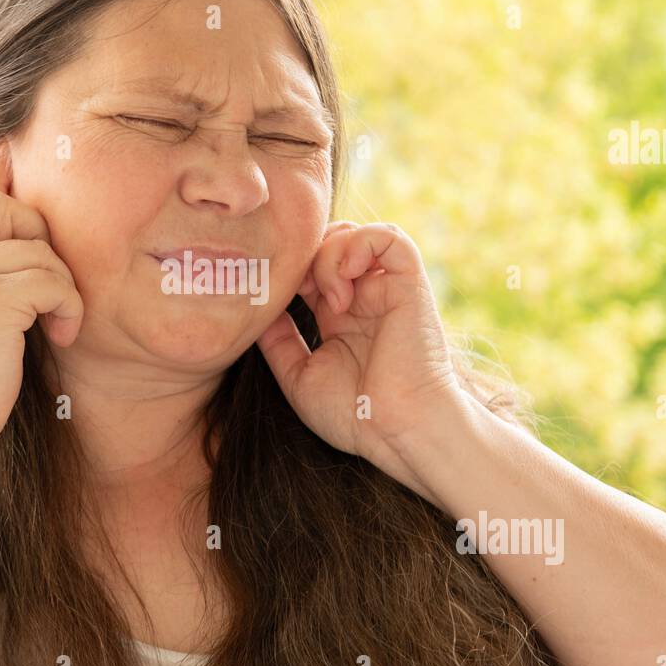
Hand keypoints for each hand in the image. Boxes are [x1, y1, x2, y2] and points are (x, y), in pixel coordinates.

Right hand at [0, 163, 83, 458]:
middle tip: (52, 290)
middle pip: (12, 211)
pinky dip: (68, 308)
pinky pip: (53, 284)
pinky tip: (61, 336)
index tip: (8, 162)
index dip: (1, 183)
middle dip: (46, 241)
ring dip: (64, 290)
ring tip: (58, 327)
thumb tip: (21, 273)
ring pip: (42, 253)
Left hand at [254, 221, 461, 487]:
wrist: (398, 431)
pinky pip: (389, 237)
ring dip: (329, 255)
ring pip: (354, 234)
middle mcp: (363, 298)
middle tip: (299, 293)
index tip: (273, 296)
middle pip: (327, 242)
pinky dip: (360, 246)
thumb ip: (278, 342)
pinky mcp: (410, 285)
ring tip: (329, 297)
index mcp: (339, 317)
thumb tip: (255, 310)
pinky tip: (346, 279)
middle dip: (304, 258)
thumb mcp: (300, 377)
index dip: (287, 271)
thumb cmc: (355, 416)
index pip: (309, 268)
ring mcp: (386, 289)